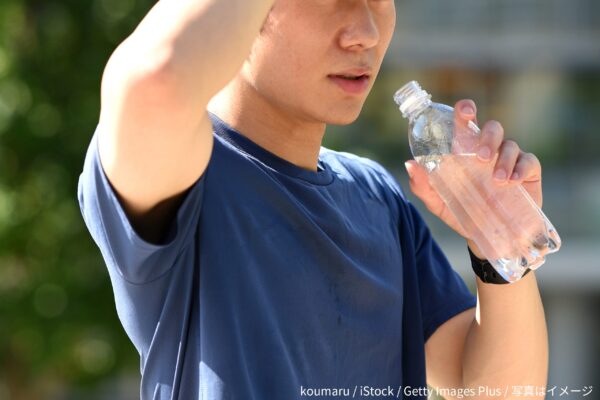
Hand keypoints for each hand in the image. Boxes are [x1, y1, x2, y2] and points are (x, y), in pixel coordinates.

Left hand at [404, 99, 542, 257]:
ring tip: (496, 180)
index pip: (467, 122)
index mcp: (466, 150)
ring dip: (504, 159)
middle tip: (481, 157)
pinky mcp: (528, 172)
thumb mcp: (437, 202)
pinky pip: (529, 161)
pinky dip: (521, 169)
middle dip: (488, 138)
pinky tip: (512, 181)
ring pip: (511, 145)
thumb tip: (409, 164)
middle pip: (493, 128)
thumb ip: (422, 185)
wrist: (486, 237)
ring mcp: (510, 159)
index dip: (466, 110)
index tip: (465, 112)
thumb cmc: (461, 212)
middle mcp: (489, 149)